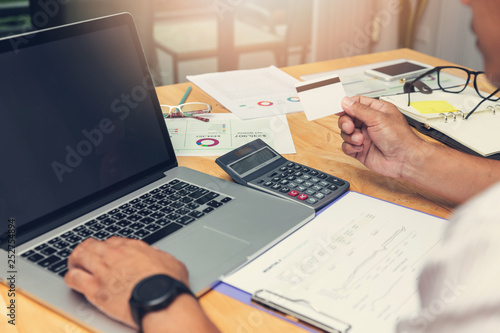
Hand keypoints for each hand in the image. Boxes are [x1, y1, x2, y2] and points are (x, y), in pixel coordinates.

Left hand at [64, 237, 188, 328]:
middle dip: (87, 248)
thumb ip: (160, 256)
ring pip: (78, 257)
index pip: (113, 241)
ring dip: (75, 260)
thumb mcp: (170, 262)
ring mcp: (102, 272)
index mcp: (132, 248)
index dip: (108, 246)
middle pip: (91, 245)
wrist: (160, 301)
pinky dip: (71, 277)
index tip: (109, 252)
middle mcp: (114, 256)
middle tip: (85, 253)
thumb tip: (156, 254)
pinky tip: (72, 279)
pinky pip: (74, 279)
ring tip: (74, 264)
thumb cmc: (167, 284)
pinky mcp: (95, 290)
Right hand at [338, 95, 423, 177]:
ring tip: (360, 140)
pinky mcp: (360, 150)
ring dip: (350, 136)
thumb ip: (360, 109)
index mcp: (376, 111)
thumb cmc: (400, 138)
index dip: (347, 106)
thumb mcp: (378, 118)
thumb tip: (346, 101)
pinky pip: (346, 146)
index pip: (356, 103)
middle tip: (350, 127)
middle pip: (348, 118)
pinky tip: (360, 148)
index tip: (340, 110)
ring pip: (345, 133)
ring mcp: (364, 137)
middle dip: (346, 122)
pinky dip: (350, 147)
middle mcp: (369, 123)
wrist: (404, 160)